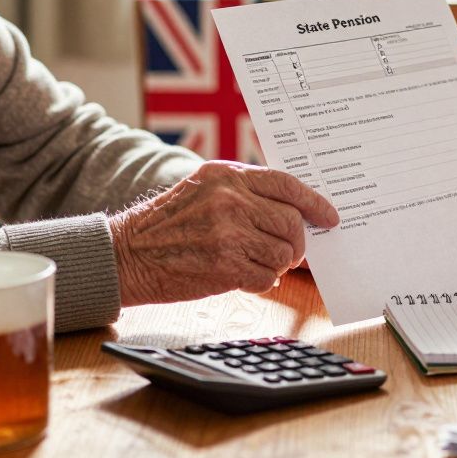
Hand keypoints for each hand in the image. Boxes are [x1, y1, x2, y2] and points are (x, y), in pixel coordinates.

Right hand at [109, 160, 338, 305]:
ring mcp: (228, 233)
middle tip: (291, 252)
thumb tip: (296, 212)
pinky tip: (243, 276)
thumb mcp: (205, 189)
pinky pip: (266, 278)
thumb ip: (247, 193)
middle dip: (297, 242)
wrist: (126, 254)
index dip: (315, 202)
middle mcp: (230, 200)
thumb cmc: (168, 224)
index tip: (329, 216)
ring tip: (257, 263)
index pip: (287, 185)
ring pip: (283, 253)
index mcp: (228, 175)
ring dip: (277, 265)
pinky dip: (262, 282)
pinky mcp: (224, 266)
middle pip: (291, 222)